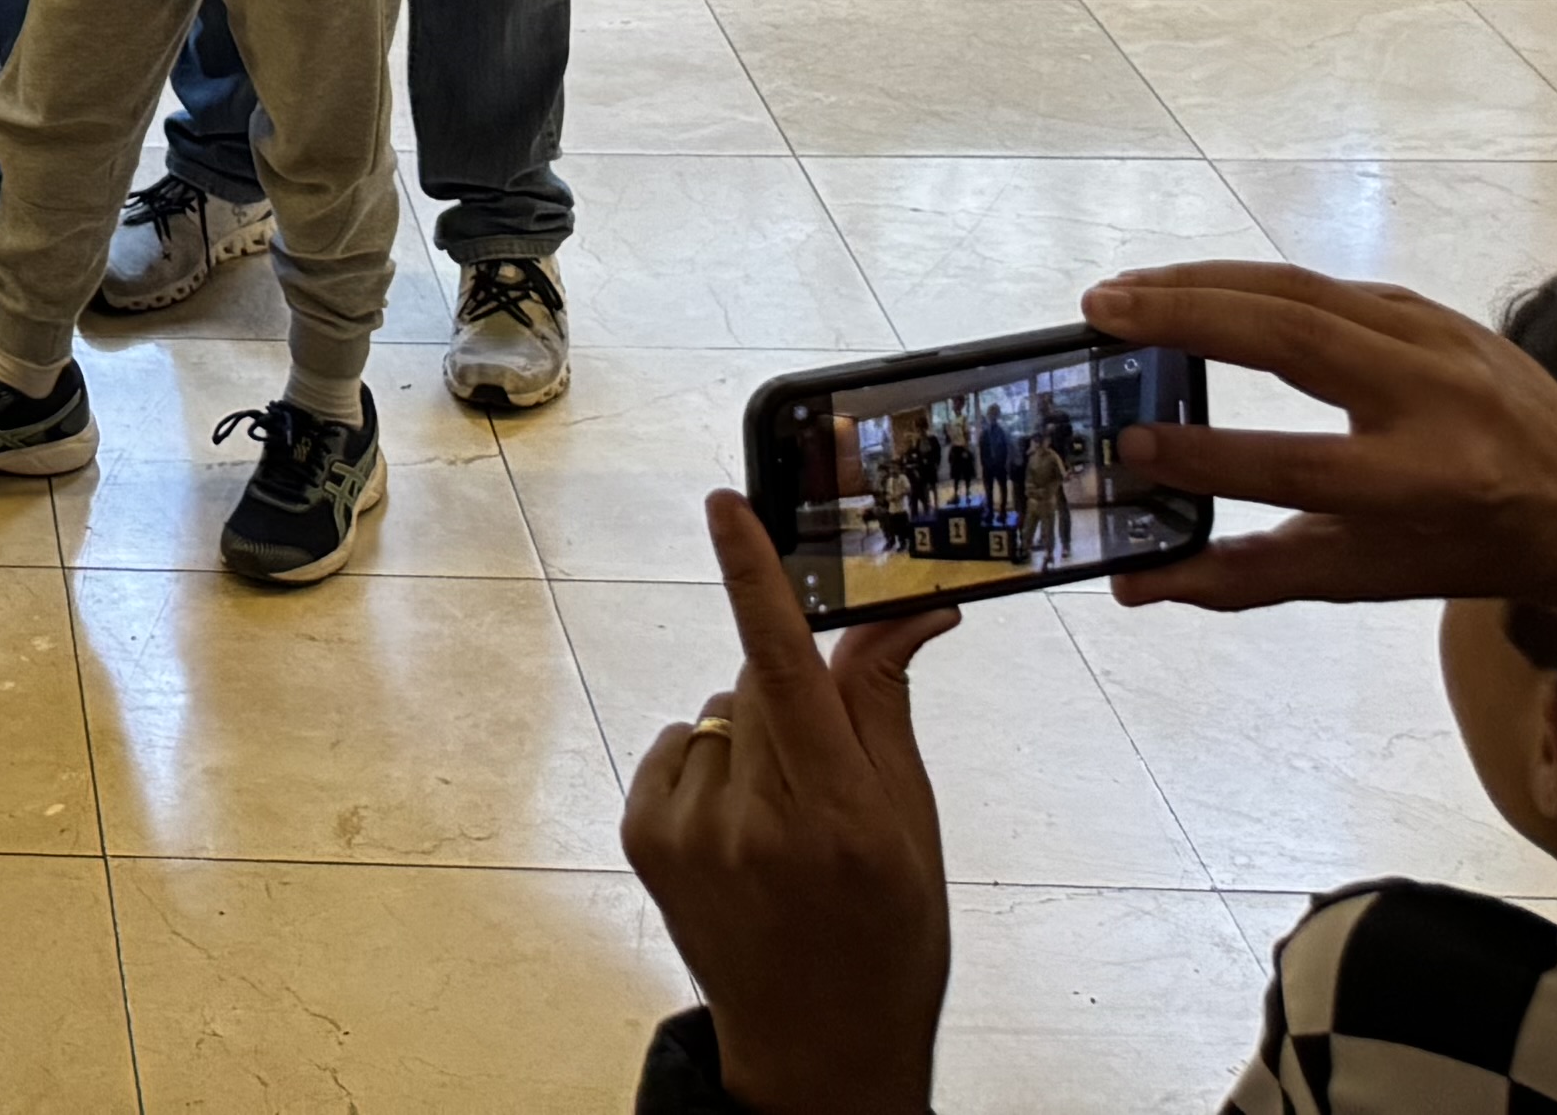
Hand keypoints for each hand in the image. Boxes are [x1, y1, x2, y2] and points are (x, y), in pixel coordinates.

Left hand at [620, 486, 958, 1114]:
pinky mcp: (643, 839)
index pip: (788, 668)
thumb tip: (905, 607)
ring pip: (719, 714)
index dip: (755, 578)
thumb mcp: (913, 826)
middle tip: (827, 774)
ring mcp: (688, 833)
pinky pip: (677, 750)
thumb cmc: (887, 939)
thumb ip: (886, 706)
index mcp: (838, 816)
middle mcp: (756, 822)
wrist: (819, 1049)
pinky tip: (739, 831)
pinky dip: (707, 769)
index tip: (725, 506)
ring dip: (751, 740)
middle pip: (758, 680)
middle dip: (793, 695)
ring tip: (784, 823)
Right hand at [1087, 262, 1556, 620]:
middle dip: (1189, 317)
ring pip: (1303, 290)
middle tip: (1099, 310)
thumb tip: (1134, 584)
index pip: (1301, 463)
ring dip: (1203, 282)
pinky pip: (1324, 284)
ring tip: (1124, 292)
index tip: (1127, 444)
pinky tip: (1191, 288)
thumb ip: (1247, 577)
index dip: (1210, 457)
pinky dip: (1247, 282)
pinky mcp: (1430, 308)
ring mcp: (1437, 340)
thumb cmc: (1466, 549)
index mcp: (1427, 484)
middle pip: (1296, 337)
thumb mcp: (1365, 577)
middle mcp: (1436, 400)